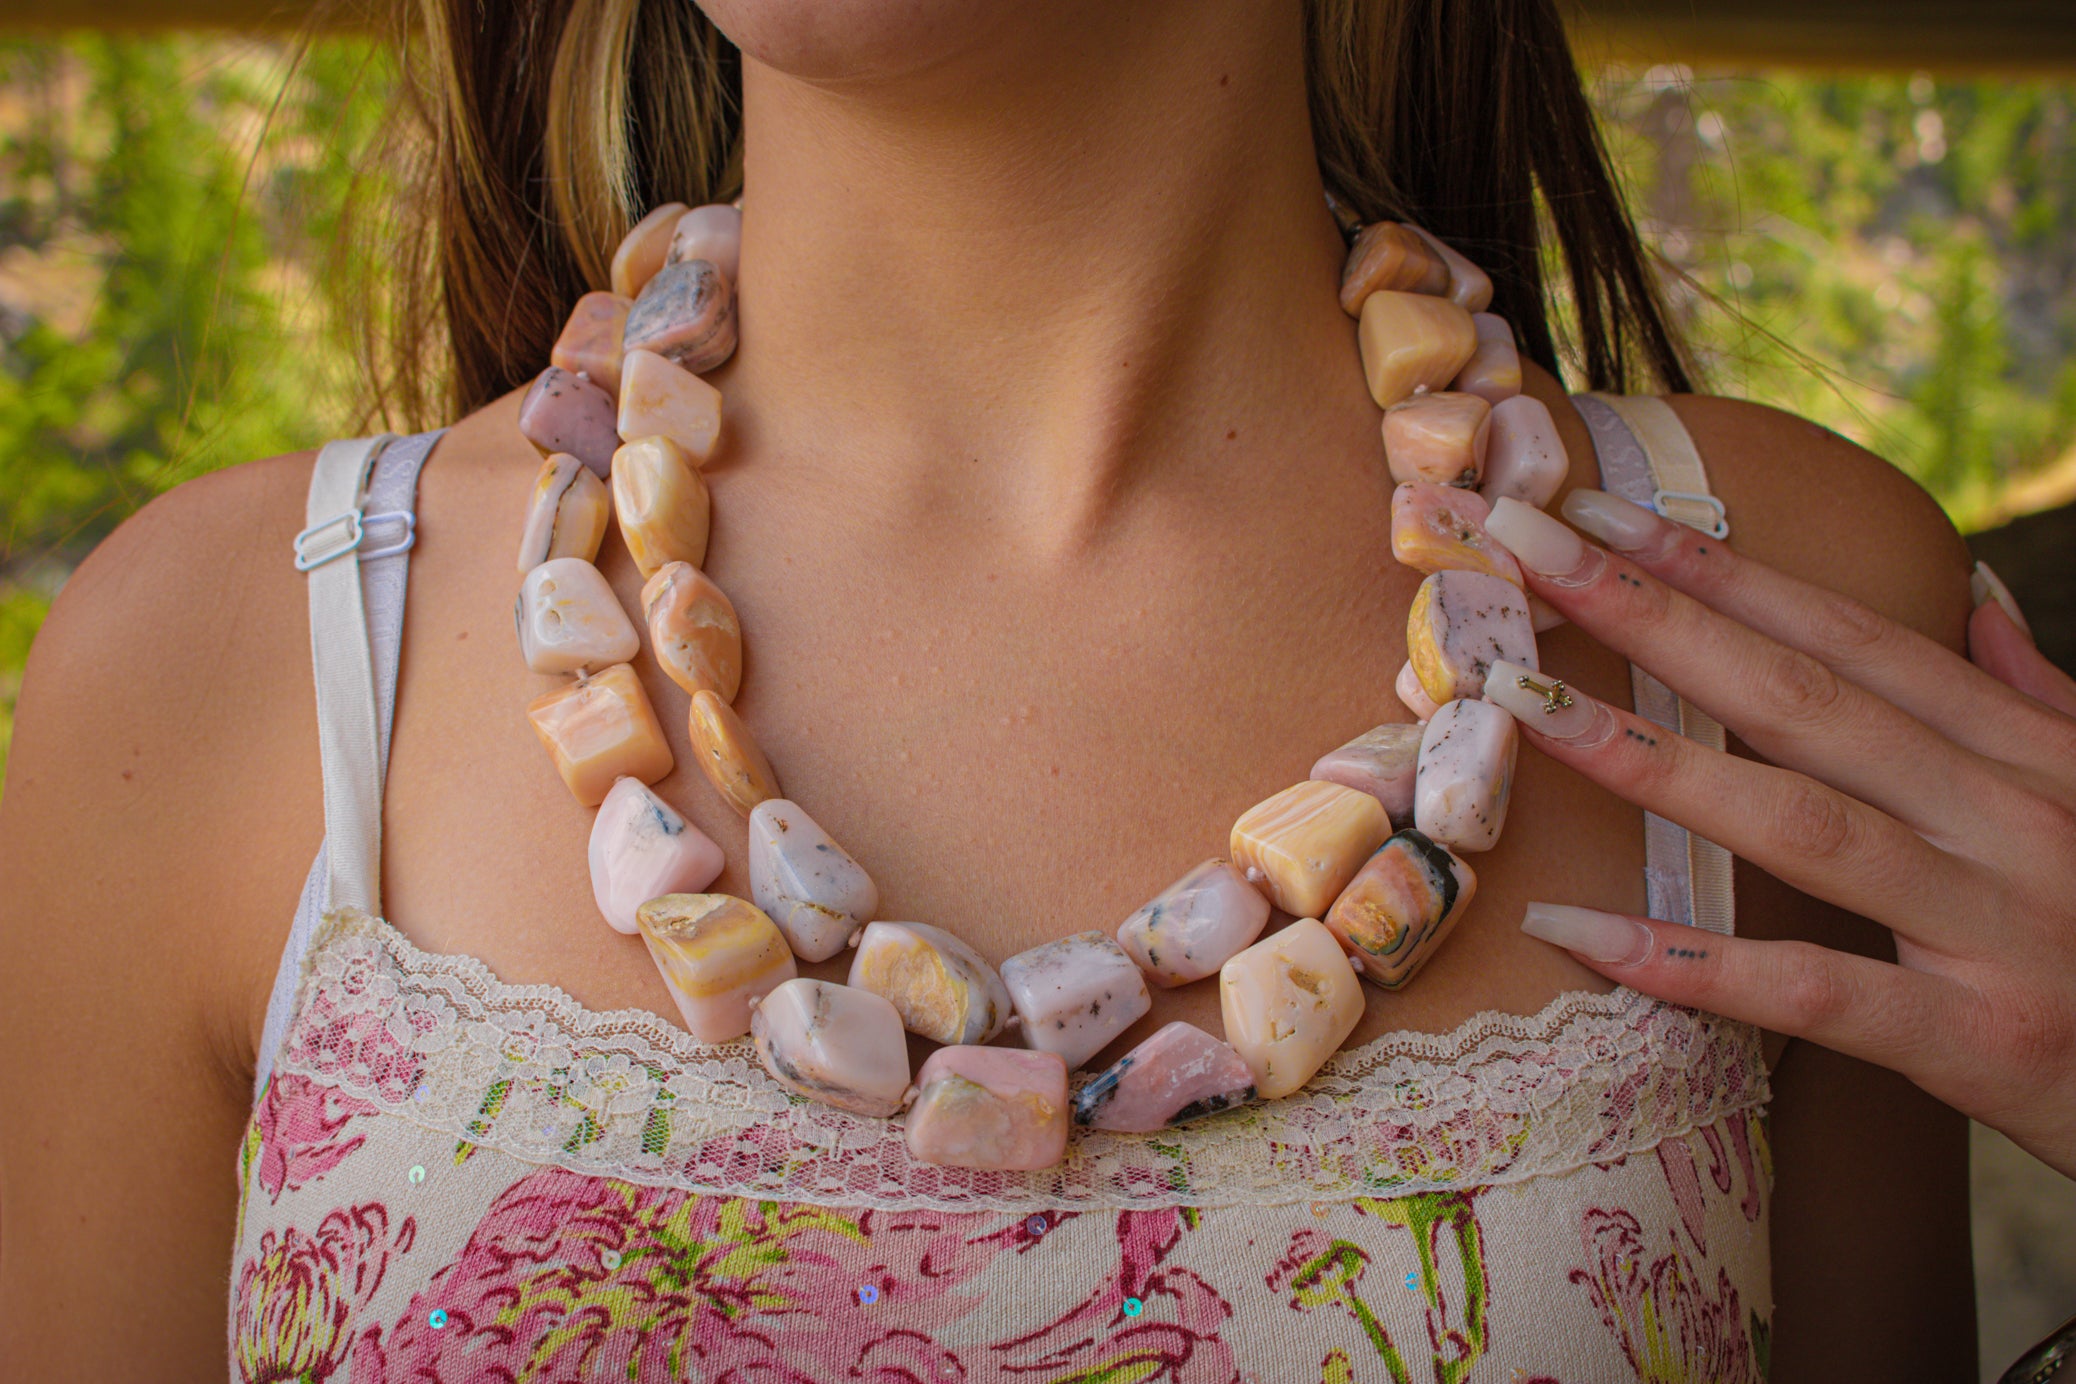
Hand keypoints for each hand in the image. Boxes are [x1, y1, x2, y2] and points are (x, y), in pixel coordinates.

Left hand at [1480, 490, 2075, 1178]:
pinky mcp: (1983, 1040)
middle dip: (1658, 617)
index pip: (1853, 639)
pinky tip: (1577, 930)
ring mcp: (1998, 928)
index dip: (1724, 571)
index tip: (1604, 514)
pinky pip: (1815, 991)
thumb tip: (1974, 602)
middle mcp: (2008, 819)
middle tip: (1527, 548)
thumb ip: (2038, 704)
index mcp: (2025, 756)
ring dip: (1650, 759)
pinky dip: (1695, 965)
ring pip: (1801, 823)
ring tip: (1521, 707)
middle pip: (1804, 700)